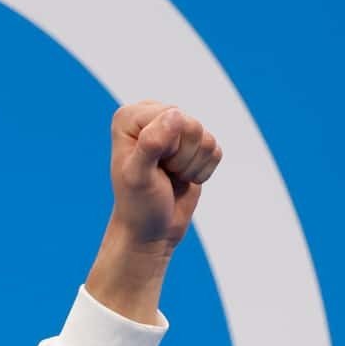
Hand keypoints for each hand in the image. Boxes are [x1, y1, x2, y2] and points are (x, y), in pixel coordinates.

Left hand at [107, 100, 221, 254]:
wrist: (150, 231)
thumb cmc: (138, 206)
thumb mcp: (138, 177)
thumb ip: (151, 143)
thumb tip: (176, 114)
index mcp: (130, 117)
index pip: (172, 116)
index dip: (168, 147)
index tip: (150, 166)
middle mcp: (152, 116)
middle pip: (192, 125)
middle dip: (181, 158)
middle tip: (161, 174)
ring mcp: (175, 128)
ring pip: (206, 138)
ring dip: (191, 166)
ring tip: (170, 177)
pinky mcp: (194, 145)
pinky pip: (215, 151)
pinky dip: (202, 172)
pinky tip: (183, 179)